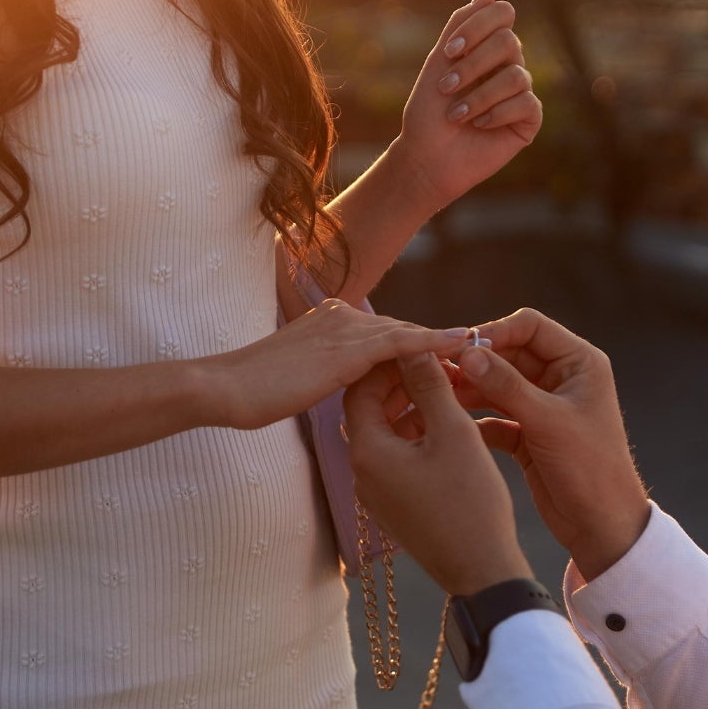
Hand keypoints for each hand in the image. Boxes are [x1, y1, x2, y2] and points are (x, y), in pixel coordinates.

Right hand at [209, 301, 470, 430]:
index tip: (447, 366)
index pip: (386, 335)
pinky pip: (402, 343)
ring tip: (480, 353)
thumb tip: (348, 392)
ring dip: (443, 345)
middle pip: (402, 332)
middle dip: (436, 348)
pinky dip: (435, 342)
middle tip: (474, 360)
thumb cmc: (254, 392)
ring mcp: (346, 327)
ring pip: (408, 335)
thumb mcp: (299, 378)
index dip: (416, 352)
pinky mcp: (349, 347)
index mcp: (332, 321)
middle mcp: (343, 315)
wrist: (227, 388)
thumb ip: (326, 375)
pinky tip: (461, 344)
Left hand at [344, 352, 532, 596]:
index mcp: (367, 450)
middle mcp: (361, 471)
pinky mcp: (393, 504)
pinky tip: (447, 424)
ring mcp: (375, 491)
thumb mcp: (453, 432)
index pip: (360, 387)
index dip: (389, 361)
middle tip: (437, 363)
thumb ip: (429, 385)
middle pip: (369, 409)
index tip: (421, 346)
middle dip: (401, 382)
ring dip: (411, 407)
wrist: (481, 570)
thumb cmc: (469, 502)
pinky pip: (395, 456)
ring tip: (447, 389)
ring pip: (385, 432)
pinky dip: (415, 434)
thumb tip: (412, 349)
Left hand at [388, 0, 543, 208]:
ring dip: (479, 96)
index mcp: (487, 46)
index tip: (448, 52)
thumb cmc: (428, 112)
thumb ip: (462, 23)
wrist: (426, 157)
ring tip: (456, 115)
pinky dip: (496, 114)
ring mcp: (521, 93)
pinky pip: (526, 104)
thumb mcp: (439, 61)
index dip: (478, 27)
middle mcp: (508, 65)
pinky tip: (479, 125)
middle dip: (473, 65)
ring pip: (517, 76)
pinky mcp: (529, 120)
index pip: (502, 13)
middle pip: (509, 42)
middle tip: (446, 87)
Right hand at [449, 309, 650, 580]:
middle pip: (507, 354)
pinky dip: (474, 418)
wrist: (602, 526)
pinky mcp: (527, 434)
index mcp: (578, 363)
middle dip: (475, 362)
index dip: (495, 332)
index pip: (530, 326)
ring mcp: (542, 406)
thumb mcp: (548, 422)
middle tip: (439, 371)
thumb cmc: (589, 469)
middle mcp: (560, 378)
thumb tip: (468, 353)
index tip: (462, 349)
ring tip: (437, 394)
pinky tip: (450, 423)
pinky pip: (494, 415)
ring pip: (496, 384)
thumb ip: (506, 385)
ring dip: (469, 388)